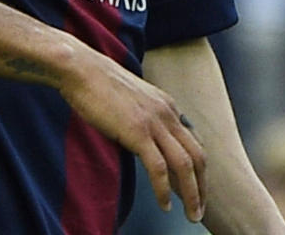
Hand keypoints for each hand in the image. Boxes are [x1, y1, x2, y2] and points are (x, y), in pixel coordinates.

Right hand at [59, 46, 205, 221]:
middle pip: (197, 156)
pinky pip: (158, 168)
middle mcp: (167, 113)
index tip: (196, 190)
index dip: (198, 170)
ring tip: (191, 215)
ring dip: (191, 194)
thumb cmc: (98, 85)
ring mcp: (154, 122)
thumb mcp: (132, 101)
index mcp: (167, 106)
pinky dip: (164, 190)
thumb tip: (143, 143)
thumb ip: (143, 119)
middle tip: (199, 210)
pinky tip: (164, 205)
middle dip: (202, 187)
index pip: (192, 143)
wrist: (82, 69)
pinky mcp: (137, 132)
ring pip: (185, 165)